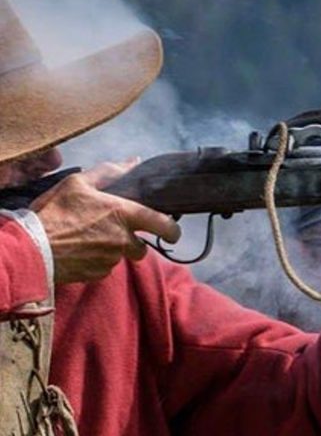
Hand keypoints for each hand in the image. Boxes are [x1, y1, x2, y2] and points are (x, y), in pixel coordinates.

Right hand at [32, 160, 180, 283]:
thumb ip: (109, 172)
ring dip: (113, 250)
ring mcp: (112, 260)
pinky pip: (105, 267)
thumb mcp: (78, 184)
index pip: (164, 225)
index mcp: (125, 215)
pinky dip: (98, 260)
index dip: (172, 230)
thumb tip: (133, 162)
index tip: (172, 232)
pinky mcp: (98, 274)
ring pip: (122, 256)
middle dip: (135, 242)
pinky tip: (81, 250)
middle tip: (117, 233)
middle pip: (143, 247)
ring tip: (91, 239)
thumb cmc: (55, 212)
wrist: (33, 248)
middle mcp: (124, 240)